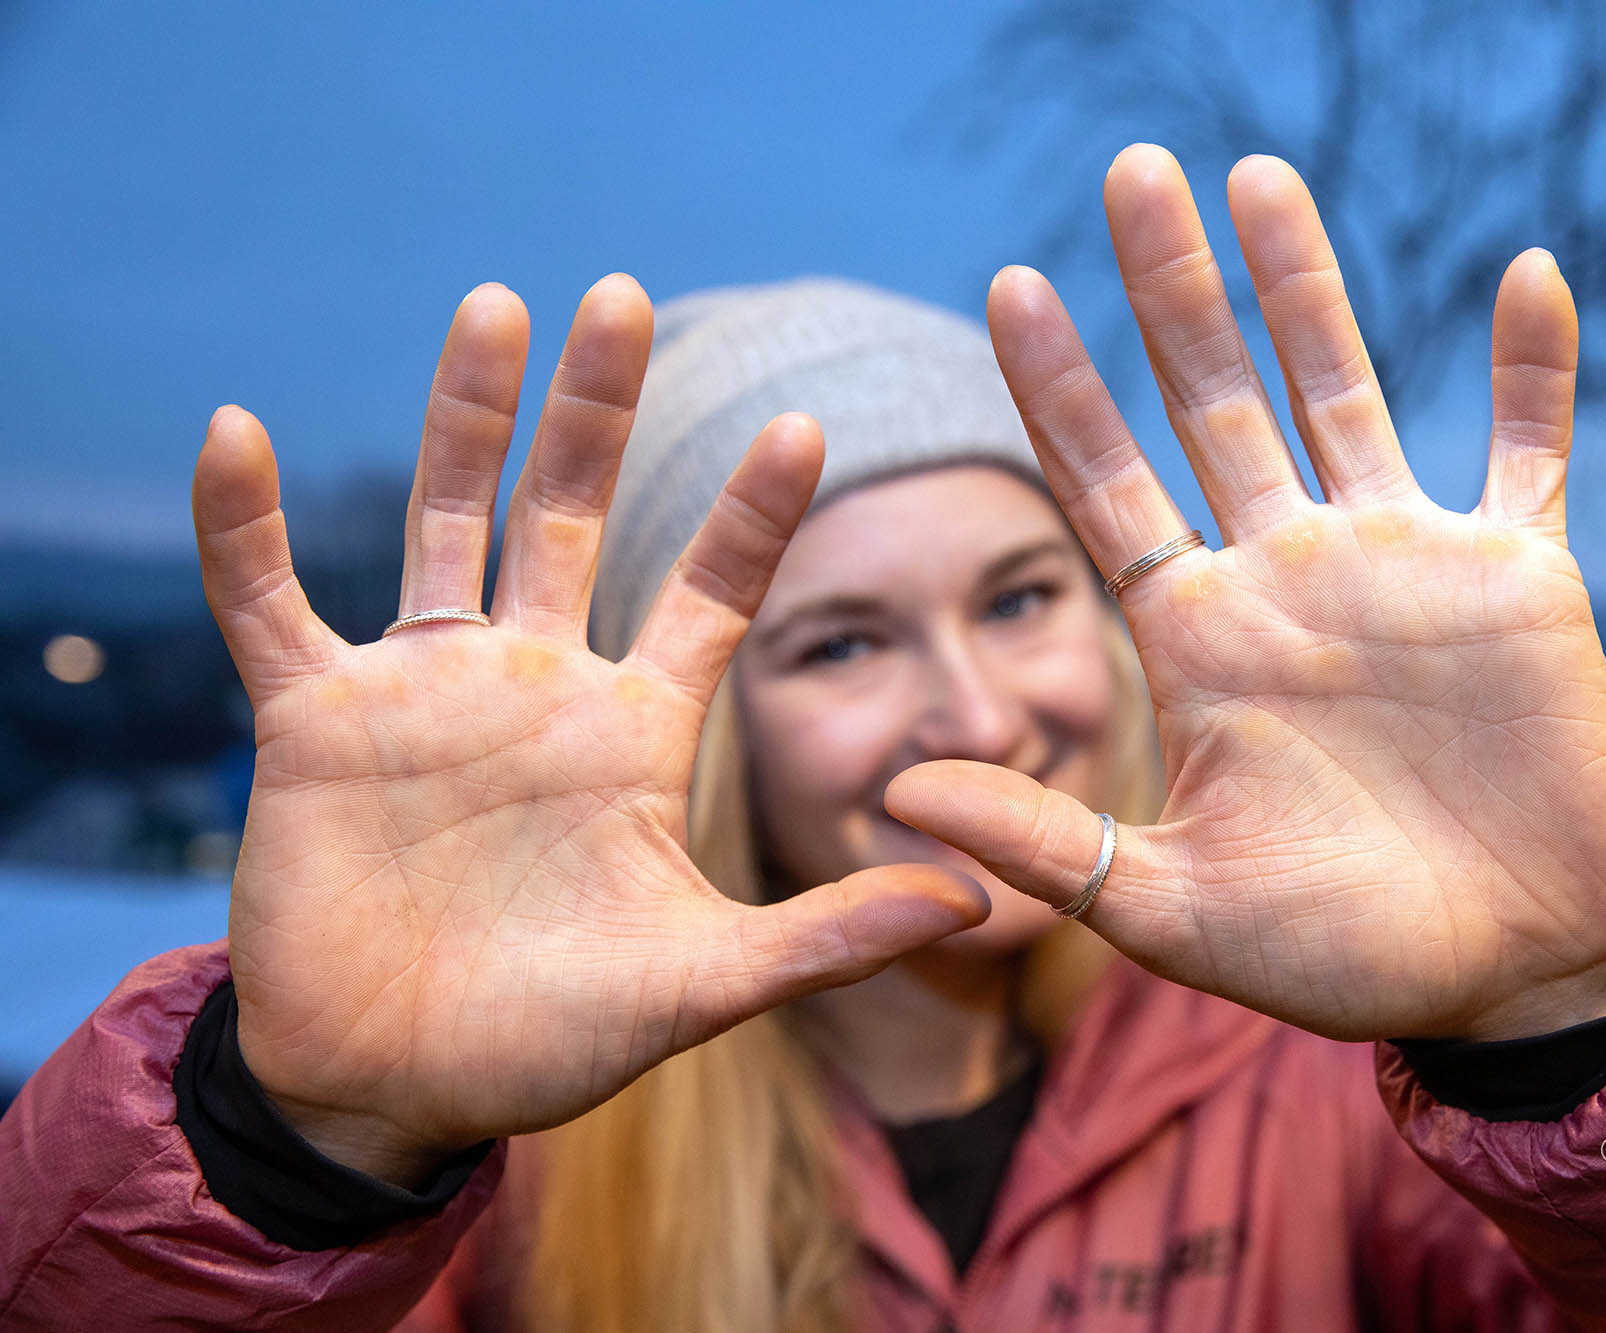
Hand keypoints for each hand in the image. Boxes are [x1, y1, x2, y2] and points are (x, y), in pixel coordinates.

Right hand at [197, 276, 985, 1184]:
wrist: (397, 1091)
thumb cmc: (553, 1040)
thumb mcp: (703, 983)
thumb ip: (831, 935)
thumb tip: (981, 901)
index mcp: (634, 731)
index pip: (710, 594)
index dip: (753, 514)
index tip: (807, 424)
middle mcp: (537, 685)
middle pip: (573, 516)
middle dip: (599, 412)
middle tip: (627, 297)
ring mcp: (424, 692)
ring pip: (446, 522)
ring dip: (464, 418)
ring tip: (496, 306)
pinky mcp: (313, 721)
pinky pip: (267, 601)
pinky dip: (244, 528)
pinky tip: (234, 433)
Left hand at [886, 148, 1605, 1043]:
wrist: (1502, 977)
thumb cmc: (1336, 955)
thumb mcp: (1171, 908)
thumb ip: (1045, 841)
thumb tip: (896, 793)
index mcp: (1199, 639)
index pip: (1108, 486)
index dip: (1059, 390)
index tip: (1006, 287)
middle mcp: (1287, 575)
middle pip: (1212, 402)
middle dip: (1169, 292)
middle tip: (1127, 171)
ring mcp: (1403, 564)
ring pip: (1344, 389)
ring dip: (1306, 285)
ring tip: (1256, 172)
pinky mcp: (1521, 576)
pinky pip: (1531, 446)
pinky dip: (1538, 368)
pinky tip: (1530, 273)